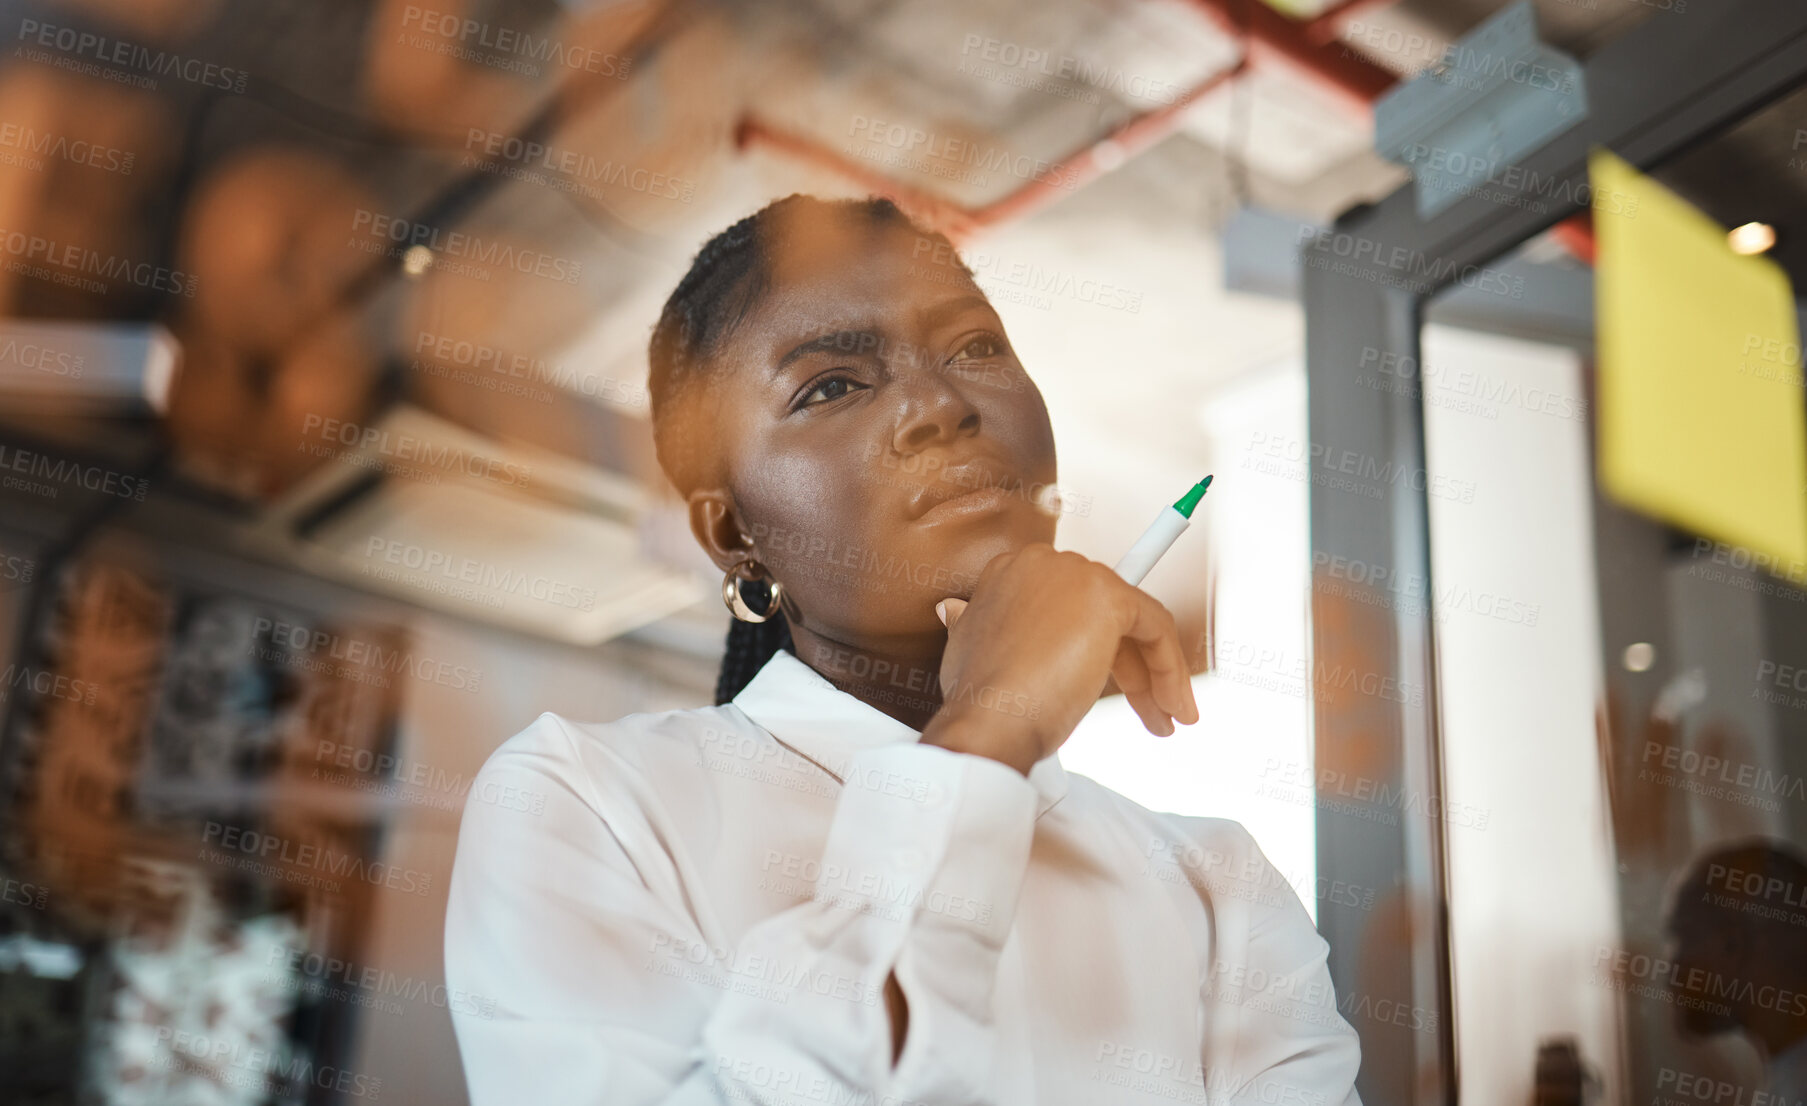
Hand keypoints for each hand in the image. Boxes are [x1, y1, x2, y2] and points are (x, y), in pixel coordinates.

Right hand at [920, 543, 1198, 774]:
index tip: (1106, 674)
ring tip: (1162, 719)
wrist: (988, 719)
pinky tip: (1175, 701)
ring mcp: (1077, 575)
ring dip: (1154, 675)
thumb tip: (957, 611)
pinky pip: (1156, 628)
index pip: (1069, 605)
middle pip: (1106, 614)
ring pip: (1135, 622)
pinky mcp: (1109, 596)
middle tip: (1145, 710)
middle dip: (1128, 667)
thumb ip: (974, 625)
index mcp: (1008, 573)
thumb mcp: (968, 650)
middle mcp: (1042, 563)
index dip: (1092, 647)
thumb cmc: (979, 700)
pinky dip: (1170, 667)